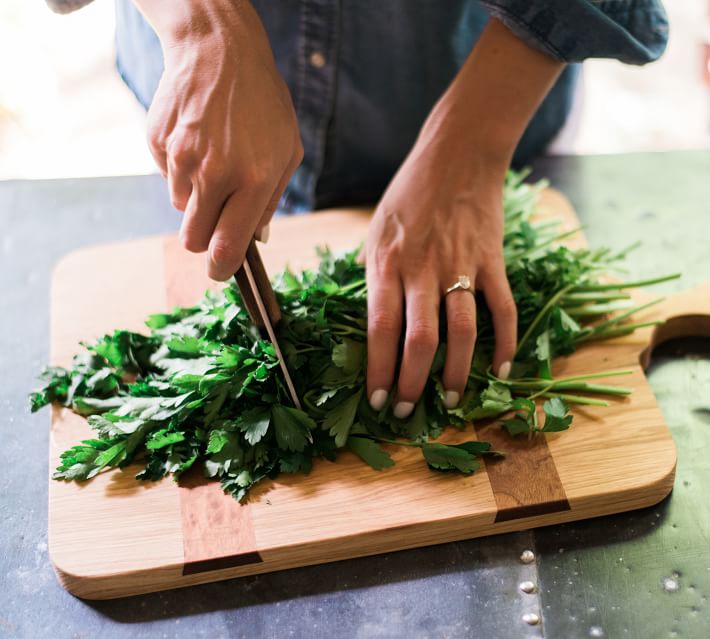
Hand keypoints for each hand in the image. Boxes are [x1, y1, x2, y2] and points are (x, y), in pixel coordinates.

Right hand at [138, 0, 302, 279]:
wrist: (219, 50)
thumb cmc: (263, 104)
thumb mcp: (287, 151)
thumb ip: (270, 201)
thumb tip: (255, 240)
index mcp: (253, 180)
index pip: (226, 248)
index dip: (221, 269)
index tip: (221, 271)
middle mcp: (214, 173)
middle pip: (192, 239)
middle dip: (204, 237)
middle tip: (217, 217)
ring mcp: (181, 157)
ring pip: (179, 208)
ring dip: (195, 198)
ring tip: (214, 160)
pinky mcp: (158, 143)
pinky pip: (167, 178)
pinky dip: (181, 171)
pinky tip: (198, 141)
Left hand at [364, 18, 561, 416]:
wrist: (458, 156)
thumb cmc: (409, 194)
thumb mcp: (374, 229)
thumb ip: (371, 272)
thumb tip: (366, 311)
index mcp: (387, 264)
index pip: (380, 329)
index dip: (378, 369)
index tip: (376, 399)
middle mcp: (422, 270)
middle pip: (419, 340)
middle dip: (412, 383)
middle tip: (406, 411)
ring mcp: (461, 267)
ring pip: (462, 332)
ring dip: (455, 372)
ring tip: (448, 401)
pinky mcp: (492, 262)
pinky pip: (503, 309)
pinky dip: (505, 343)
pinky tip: (499, 371)